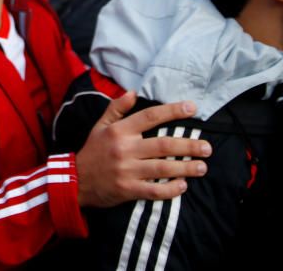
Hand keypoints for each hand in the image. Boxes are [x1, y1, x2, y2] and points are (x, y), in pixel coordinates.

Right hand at [76, 91, 210, 207]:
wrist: (75, 180)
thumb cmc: (92, 151)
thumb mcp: (100, 125)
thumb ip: (116, 108)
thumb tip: (133, 92)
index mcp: (119, 130)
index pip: (150, 116)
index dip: (172, 111)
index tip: (192, 108)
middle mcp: (124, 149)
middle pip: (162, 145)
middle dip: (188, 146)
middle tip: (207, 147)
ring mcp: (126, 170)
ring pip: (162, 168)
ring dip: (185, 168)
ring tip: (202, 167)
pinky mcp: (127, 189)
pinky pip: (154, 191)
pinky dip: (170, 190)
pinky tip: (183, 186)